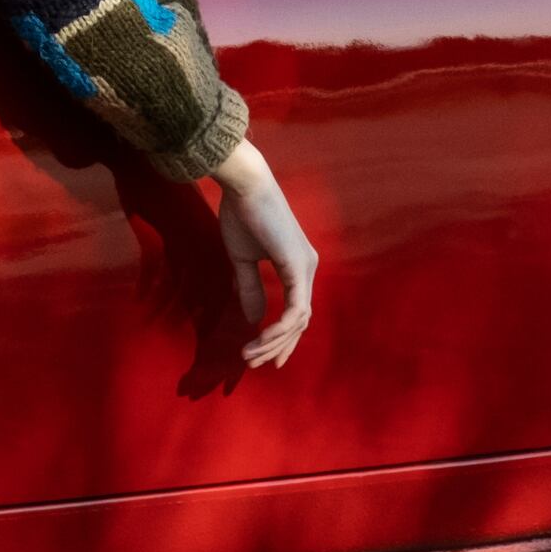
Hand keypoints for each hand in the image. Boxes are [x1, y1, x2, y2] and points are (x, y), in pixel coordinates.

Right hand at [211, 140, 317, 371]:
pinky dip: (279, 329)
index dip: (282, 337)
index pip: (297, 311)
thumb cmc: (242, 216)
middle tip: (255, 364)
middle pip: (300, 321)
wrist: (244, 187)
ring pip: (298, 320)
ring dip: (273, 341)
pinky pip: (295, 309)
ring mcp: (306, 267)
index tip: (263, 356)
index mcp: (297, 265)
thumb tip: (252, 321)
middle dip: (278, 346)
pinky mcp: (298, 267)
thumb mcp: (243, 261)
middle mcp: (308, 267)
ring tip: (250, 355)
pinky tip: (261, 339)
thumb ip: (251, 290)